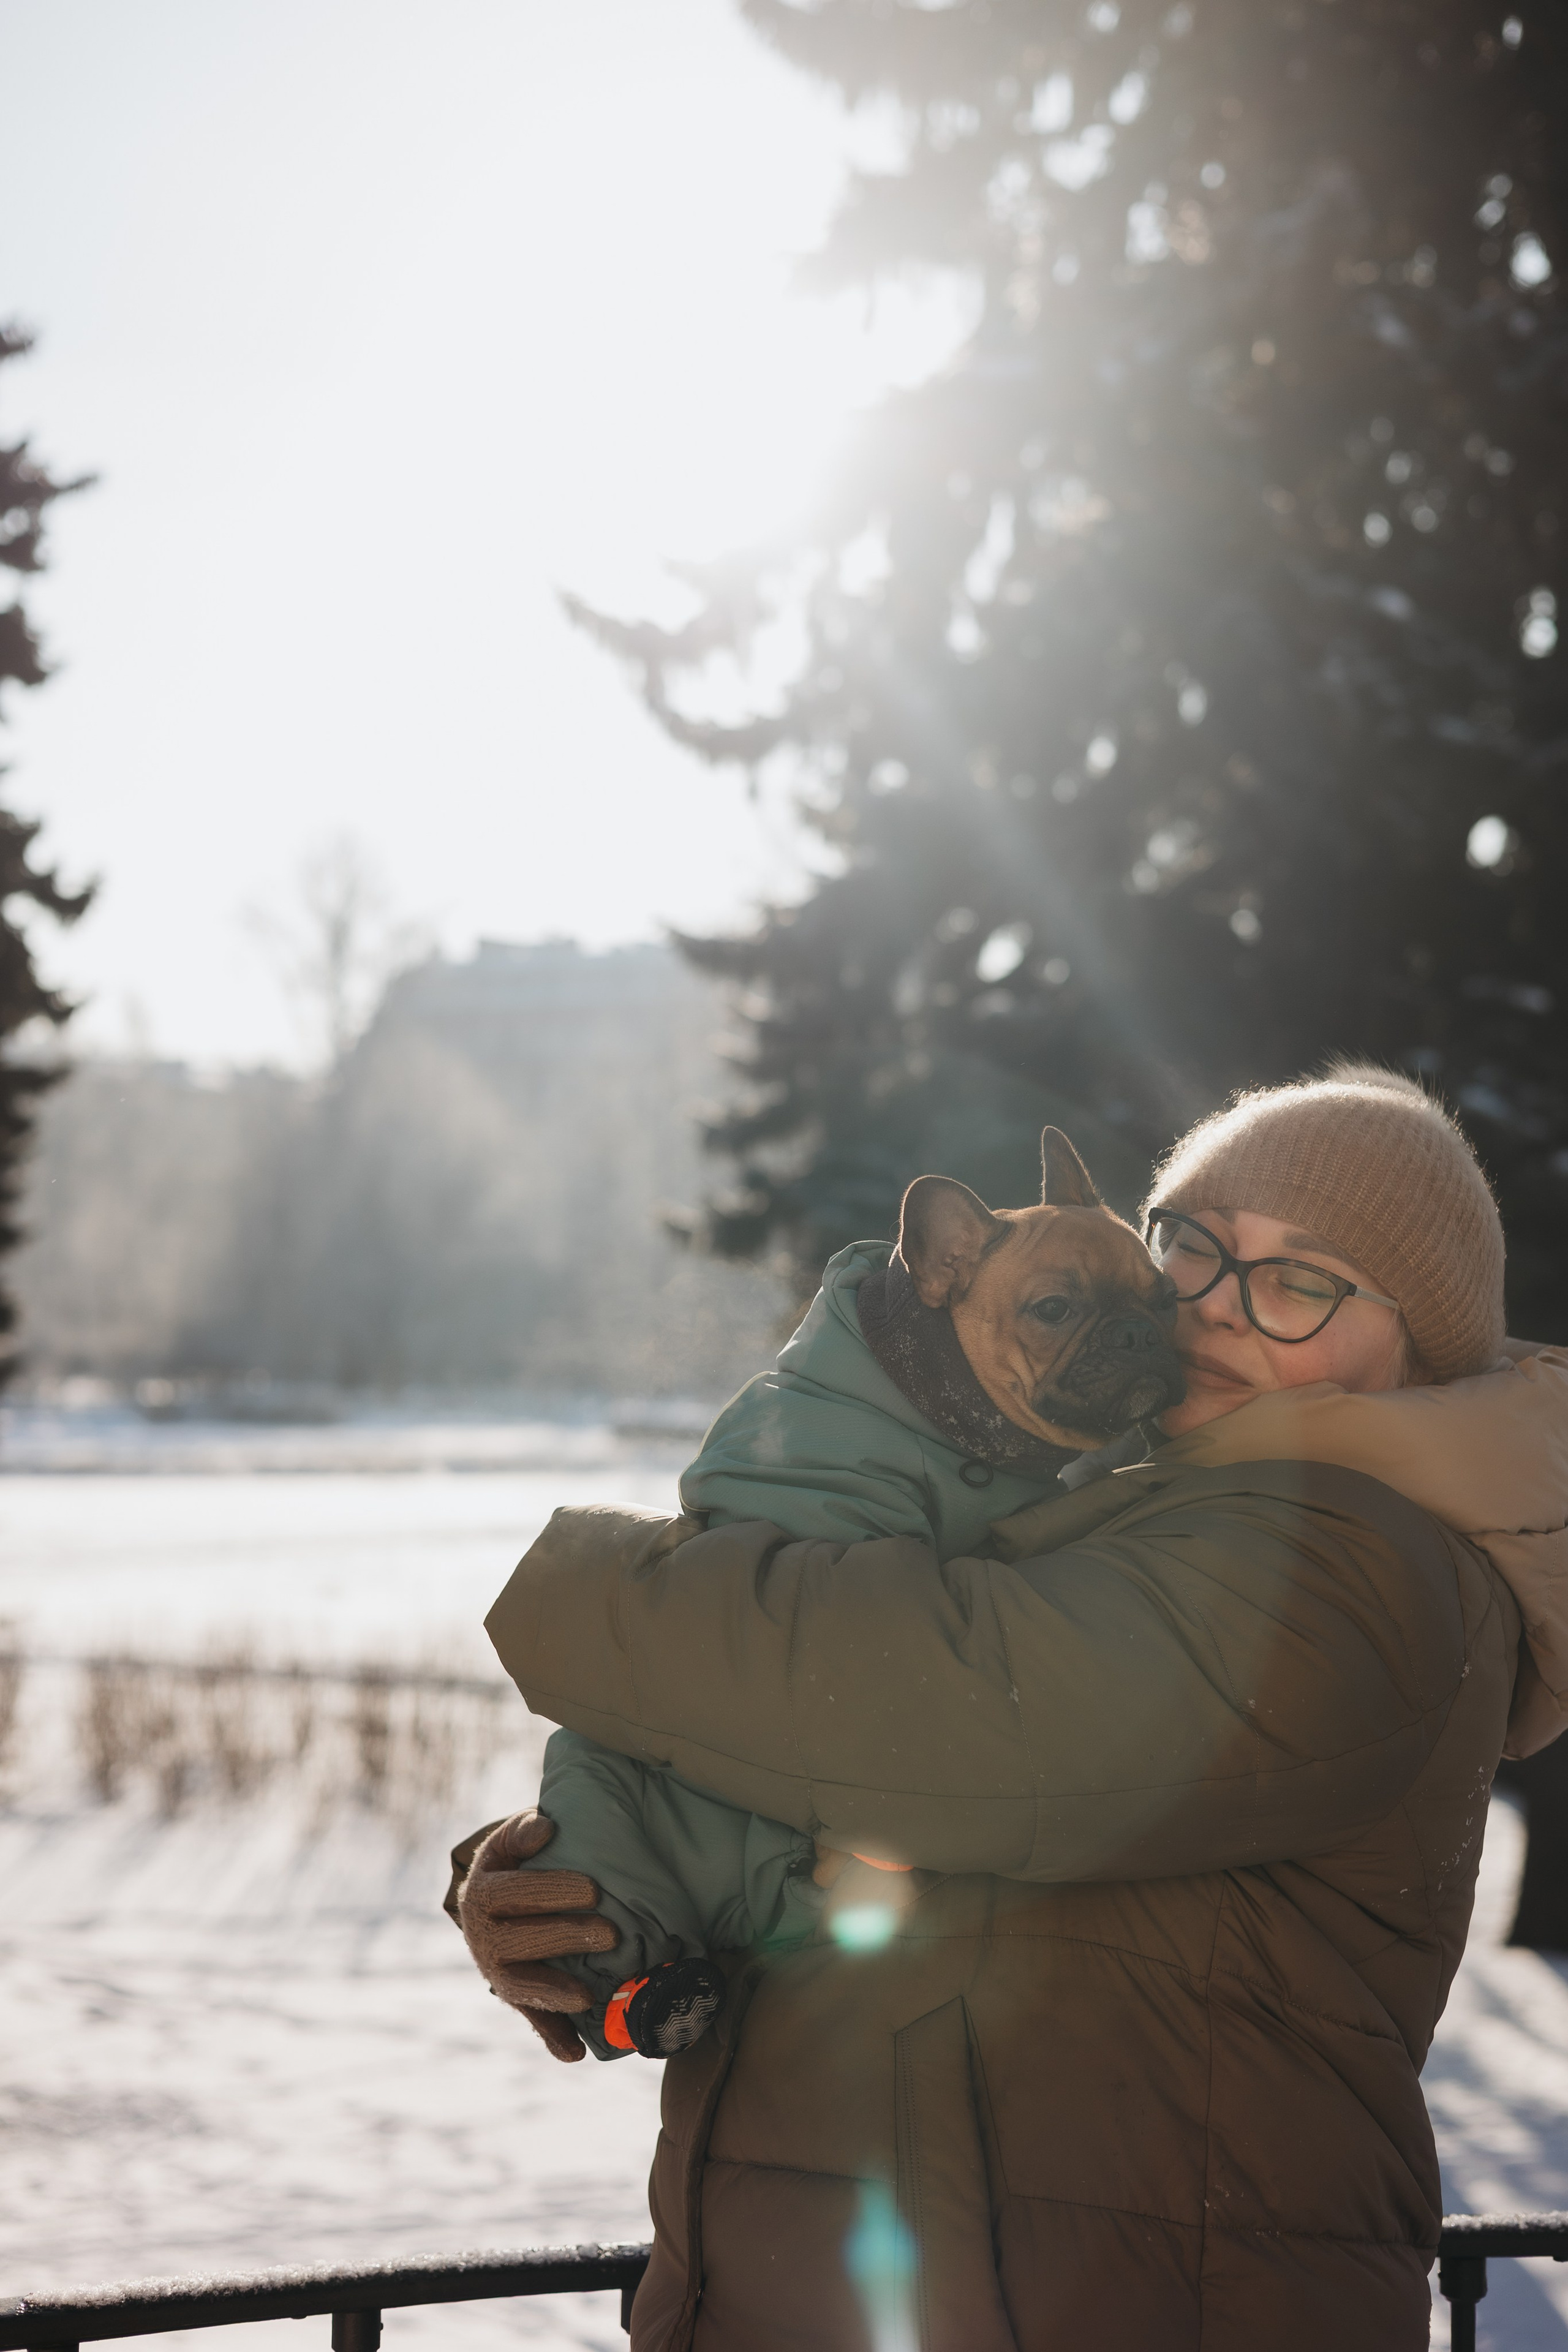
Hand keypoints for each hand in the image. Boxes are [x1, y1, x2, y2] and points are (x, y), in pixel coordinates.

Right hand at [457, 1809, 619, 2063]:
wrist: (493, 1900)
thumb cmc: (514, 1864)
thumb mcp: (509, 1842)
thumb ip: (522, 1832)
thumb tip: (545, 1828)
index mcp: (480, 1894)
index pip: (514, 1894)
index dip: (552, 1891)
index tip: (593, 1889)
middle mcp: (483, 1937)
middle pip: (521, 1942)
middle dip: (566, 1937)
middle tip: (610, 1933)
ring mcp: (497, 1972)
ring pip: (522, 1986)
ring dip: (555, 1994)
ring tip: (588, 1997)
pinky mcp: (516, 1996)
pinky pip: (532, 2019)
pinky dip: (552, 2037)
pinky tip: (575, 2053)